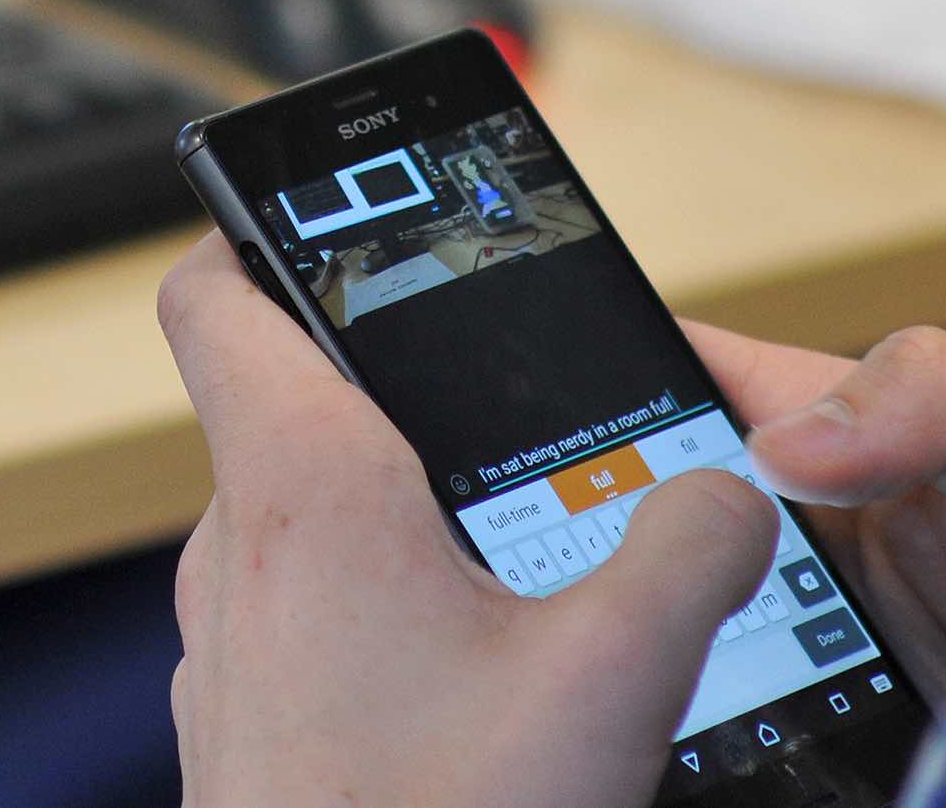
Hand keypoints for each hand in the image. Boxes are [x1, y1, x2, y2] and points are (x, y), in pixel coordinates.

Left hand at [160, 236, 778, 807]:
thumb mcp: (613, 680)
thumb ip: (691, 545)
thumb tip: (732, 490)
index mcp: (301, 490)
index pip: (213, 294)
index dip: (258, 231)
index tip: (326, 213)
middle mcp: (238, 555)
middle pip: (295, 409)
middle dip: (406, 402)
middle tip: (513, 417)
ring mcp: (232, 652)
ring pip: (309, 526)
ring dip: (406, 520)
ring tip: (525, 563)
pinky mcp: (249, 733)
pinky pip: (311, 623)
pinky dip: (389, 616)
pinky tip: (483, 676)